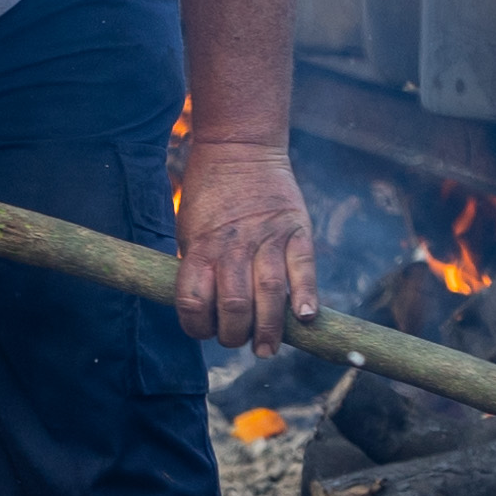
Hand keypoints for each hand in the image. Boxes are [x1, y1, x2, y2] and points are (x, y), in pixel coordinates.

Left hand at [170, 132, 313, 349]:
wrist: (239, 147)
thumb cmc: (210, 194)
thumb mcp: (191, 230)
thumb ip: (200, 267)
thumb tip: (211, 311)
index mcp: (200, 247)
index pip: (193, 301)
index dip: (197, 327)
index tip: (206, 331)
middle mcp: (232, 245)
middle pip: (235, 304)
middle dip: (237, 335)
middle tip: (244, 345)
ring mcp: (267, 237)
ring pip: (269, 291)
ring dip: (270, 328)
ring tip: (268, 349)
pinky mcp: (295, 228)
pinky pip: (303, 267)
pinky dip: (305, 294)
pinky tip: (304, 317)